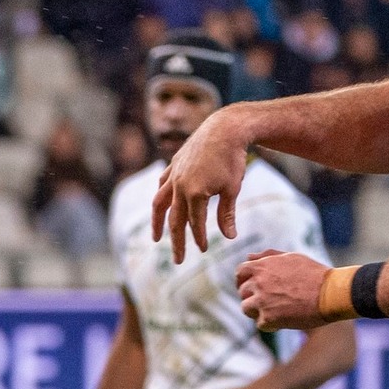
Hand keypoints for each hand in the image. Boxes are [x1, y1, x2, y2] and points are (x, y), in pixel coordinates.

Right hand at [150, 106, 255, 259]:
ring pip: (160, 203)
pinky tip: (162, 206)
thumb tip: (229, 237)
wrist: (225, 128)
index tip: (203, 250)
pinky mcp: (174, 165)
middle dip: (177, 241)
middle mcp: (180, 186)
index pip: (195, 223)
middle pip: (175, 220)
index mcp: (195, 193)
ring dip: (157, 223)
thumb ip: (227, 214)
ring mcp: (174, 175)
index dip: (199, 238)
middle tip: (179, 260)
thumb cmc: (232, 159)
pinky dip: (161, 197)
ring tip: (156, 238)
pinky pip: (162, 184)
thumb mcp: (232, 188)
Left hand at [236, 250, 331, 330]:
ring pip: (246, 308)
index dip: (243, 280)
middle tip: (269, 300)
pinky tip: (284, 319)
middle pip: (242, 292)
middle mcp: (258, 282)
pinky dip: (270, 323)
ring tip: (275, 310)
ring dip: (257, 310)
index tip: (251, 286)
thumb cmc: (314, 274)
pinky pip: (260, 323)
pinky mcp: (268, 318)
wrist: (330, 293)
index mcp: (262, 266)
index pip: (240, 272)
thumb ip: (268, 256)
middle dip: (252, 296)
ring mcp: (261, 301)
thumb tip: (249, 256)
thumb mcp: (291, 258)